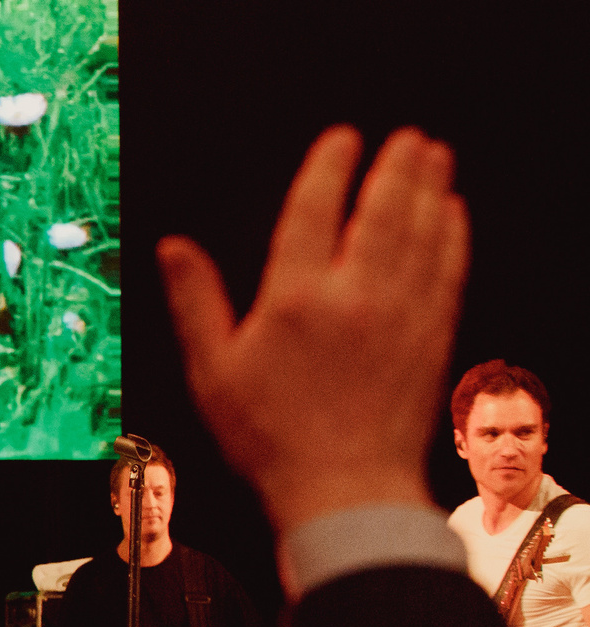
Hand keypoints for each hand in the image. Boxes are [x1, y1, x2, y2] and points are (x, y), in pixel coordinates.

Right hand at [158, 127, 465, 532]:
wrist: (342, 490)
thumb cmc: (268, 438)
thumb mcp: (211, 371)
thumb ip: (194, 302)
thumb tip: (173, 247)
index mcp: (294, 300)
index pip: (314, 211)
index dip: (329, 168)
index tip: (342, 139)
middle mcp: (354, 296)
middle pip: (383, 210)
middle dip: (397, 166)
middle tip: (407, 136)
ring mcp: (400, 314)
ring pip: (422, 232)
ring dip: (430, 188)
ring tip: (433, 158)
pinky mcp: (431, 337)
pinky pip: (448, 269)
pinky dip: (452, 234)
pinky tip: (453, 214)